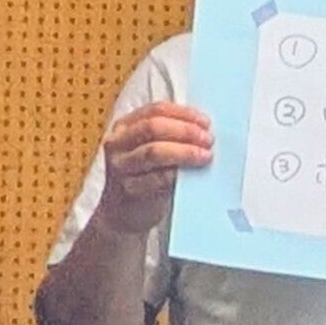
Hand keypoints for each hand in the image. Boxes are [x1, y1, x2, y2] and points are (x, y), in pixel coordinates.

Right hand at [91, 99, 216, 228]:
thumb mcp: (150, 150)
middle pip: (153, 127)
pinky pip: (156, 178)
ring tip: (204, 156)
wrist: (124, 214)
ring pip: (154, 152)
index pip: (155, 110)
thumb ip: (169, 136)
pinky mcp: (128, 189)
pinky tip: (192, 174)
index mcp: (124, 127)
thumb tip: (203, 128)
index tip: (205, 122)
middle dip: (185, 131)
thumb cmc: (143, 178)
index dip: (183, 114)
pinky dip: (177, 174)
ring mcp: (121, 167)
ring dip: (185, 152)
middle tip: (207, 139)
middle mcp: (117, 144)